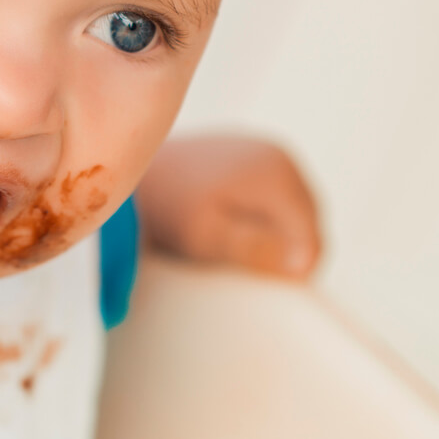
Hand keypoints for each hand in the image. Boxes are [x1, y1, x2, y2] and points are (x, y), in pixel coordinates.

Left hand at [134, 134, 321, 279]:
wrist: (125, 167)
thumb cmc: (163, 206)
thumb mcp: (206, 237)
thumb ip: (256, 249)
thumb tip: (305, 264)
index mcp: (277, 175)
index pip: (312, 239)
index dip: (295, 272)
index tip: (259, 286)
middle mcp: (279, 156)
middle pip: (306, 224)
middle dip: (285, 252)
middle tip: (241, 270)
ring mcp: (265, 152)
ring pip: (290, 213)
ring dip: (272, 236)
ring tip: (231, 248)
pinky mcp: (249, 156)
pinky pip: (271, 199)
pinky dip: (258, 218)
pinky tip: (226, 226)